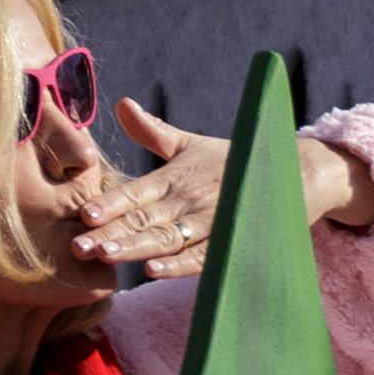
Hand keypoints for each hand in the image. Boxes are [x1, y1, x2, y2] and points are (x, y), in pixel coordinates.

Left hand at [84, 100, 373, 276]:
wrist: (295, 173)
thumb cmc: (234, 160)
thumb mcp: (191, 144)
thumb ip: (152, 131)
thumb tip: (121, 104)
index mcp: (175, 177)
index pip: (136, 193)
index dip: (111, 203)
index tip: (84, 213)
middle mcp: (189, 199)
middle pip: (144, 219)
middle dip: (111, 233)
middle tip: (78, 246)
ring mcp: (210, 222)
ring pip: (166, 239)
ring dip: (135, 249)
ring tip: (106, 256)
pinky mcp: (230, 241)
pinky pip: (201, 257)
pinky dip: (179, 264)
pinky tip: (154, 270)